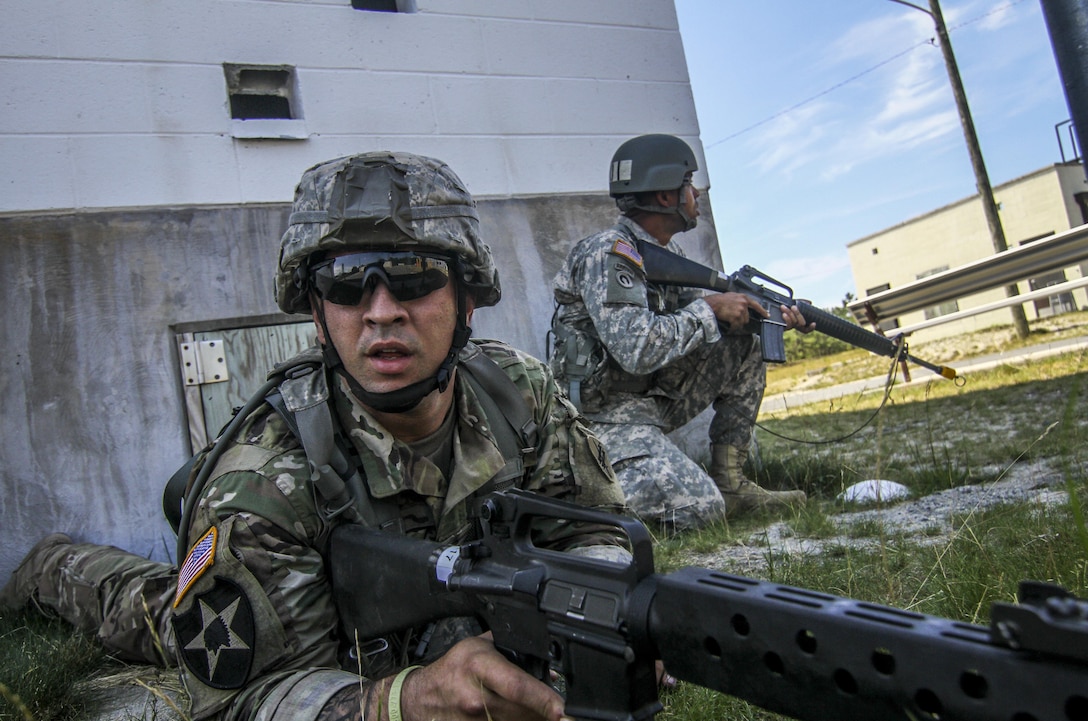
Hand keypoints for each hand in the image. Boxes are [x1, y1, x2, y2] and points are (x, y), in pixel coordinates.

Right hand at [398, 634, 567, 720]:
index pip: (515, 685)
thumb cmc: (454, 668)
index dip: (542, 698)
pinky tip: (518, 717)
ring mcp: (472, 720)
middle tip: (558, 711)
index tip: (561, 708)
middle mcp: (475, 696)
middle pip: (522, 712)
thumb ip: (513, 651)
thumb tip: (547, 669)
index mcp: (479, 665)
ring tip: (536, 711)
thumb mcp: (480, 646)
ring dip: (531, 719)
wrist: (422, 697)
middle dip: (544, 712)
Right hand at [705, 292, 764, 330]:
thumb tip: (744, 305)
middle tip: (732, 317)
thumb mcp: (732, 296)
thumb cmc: (719, 300)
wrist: (712, 304)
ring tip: (728, 318)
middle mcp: (743, 304)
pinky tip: (727, 322)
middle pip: (747, 317)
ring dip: (736, 323)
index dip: (762, 311)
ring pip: (742, 322)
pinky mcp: (736, 317)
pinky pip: (736, 325)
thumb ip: (740, 300)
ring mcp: (740, 311)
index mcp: (744, 298)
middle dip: (741, 319)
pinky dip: (732, 326)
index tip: (767, 315)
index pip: (756, 305)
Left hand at [780, 304, 815, 333]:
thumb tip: (809, 302)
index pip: (807, 328)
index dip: (811, 327)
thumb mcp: (793, 304)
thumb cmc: (785, 307)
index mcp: (798, 321)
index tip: (814, 323)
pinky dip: (786, 319)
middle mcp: (794, 326)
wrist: (771, 311)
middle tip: (793, 307)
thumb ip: (801, 303)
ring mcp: (788, 327)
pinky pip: (786, 325)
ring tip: (784, 307)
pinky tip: (784, 314)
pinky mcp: (782, 327)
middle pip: (801, 323)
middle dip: (798, 314)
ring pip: (793, 322)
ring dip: (790, 314)